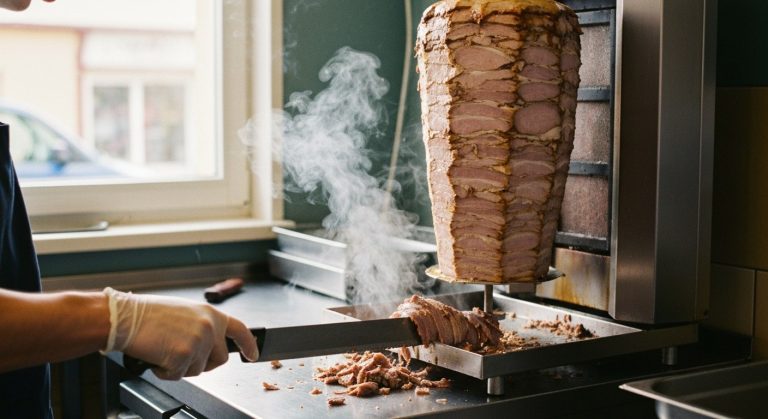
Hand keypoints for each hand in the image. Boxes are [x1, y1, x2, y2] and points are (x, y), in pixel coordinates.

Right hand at [102, 287, 257, 379]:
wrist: (127, 317)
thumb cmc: (149, 314)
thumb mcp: (186, 312)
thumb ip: (203, 325)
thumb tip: (211, 343)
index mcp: (212, 314)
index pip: (240, 330)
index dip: (249, 345)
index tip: (253, 355)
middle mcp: (210, 327)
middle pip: (219, 359)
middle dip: (203, 363)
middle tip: (182, 354)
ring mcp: (199, 342)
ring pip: (198, 370)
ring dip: (180, 366)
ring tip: (164, 348)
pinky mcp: (184, 356)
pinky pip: (178, 376)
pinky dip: (165, 372)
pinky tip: (156, 356)